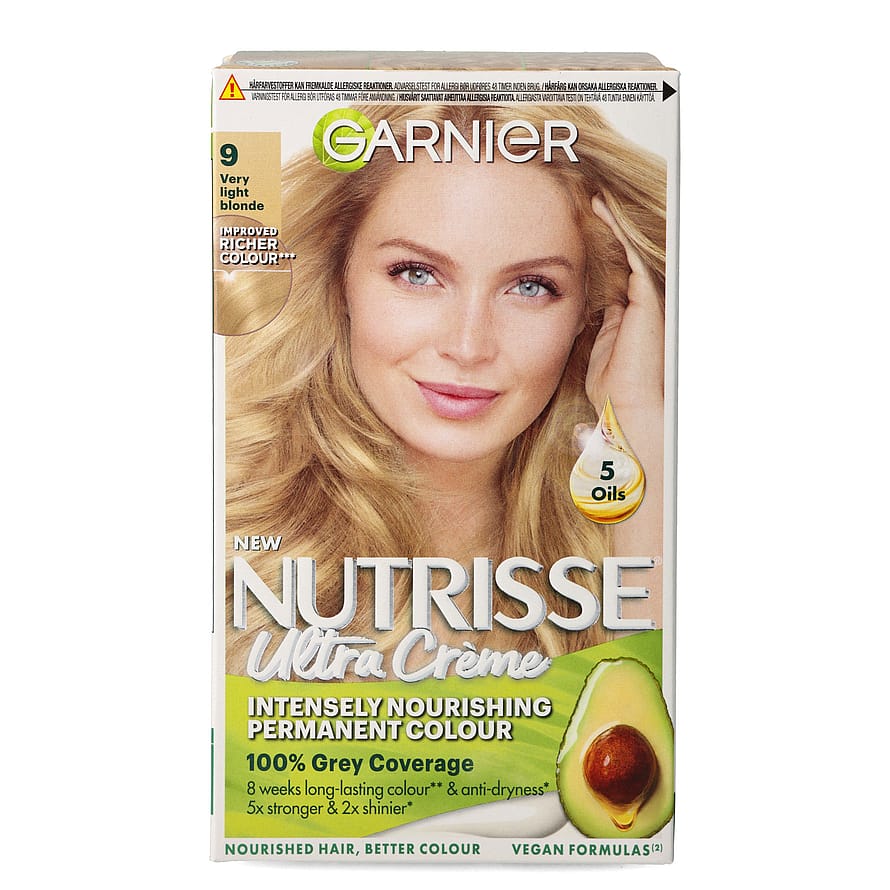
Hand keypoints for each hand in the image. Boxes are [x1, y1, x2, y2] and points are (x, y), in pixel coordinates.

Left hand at [585, 195, 664, 416]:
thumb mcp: (602, 348)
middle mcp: (646, 301)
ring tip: (594, 197)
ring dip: (613, 221)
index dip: (604, 247)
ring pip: (631, 247)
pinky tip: (599, 208)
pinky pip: (630, 250)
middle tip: (588, 201)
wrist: (624, 404)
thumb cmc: (612, 386)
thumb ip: (602, 326)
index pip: (619, 270)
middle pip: (627, 253)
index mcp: (634, 313)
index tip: (582, 228)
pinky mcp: (648, 294)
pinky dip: (616, 227)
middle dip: (610, 227)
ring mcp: (650, 296)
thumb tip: (596, 311)